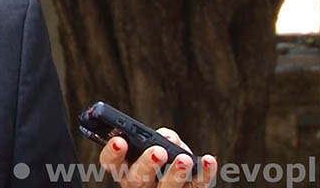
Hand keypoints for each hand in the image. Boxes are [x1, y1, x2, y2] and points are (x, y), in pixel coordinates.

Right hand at [99, 128, 217, 187]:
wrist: (181, 177)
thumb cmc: (161, 154)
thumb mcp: (151, 142)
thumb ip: (155, 136)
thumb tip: (167, 138)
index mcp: (125, 168)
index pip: (111, 163)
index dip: (113, 153)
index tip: (120, 141)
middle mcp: (140, 184)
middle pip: (137, 180)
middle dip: (147, 165)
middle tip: (158, 151)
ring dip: (175, 174)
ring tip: (184, 159)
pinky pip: (196, 187)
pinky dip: (204, 173)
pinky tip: (208, 160)